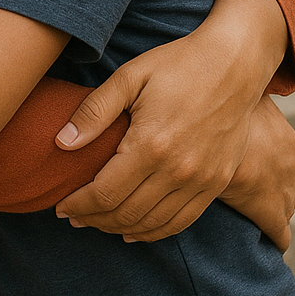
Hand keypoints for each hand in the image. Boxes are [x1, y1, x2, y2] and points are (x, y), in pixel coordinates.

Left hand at [53, 0, 288, 242]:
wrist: (234, 63)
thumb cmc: (178, 64)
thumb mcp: (130, 77)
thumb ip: (94, 111)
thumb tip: (62, 143)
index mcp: (150, 145)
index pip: (104, 194)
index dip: (78, 206)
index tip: (60, 207)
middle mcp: (177, 170)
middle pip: (125, 214)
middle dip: (93, 220)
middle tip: (73, 216)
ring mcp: (201, 181)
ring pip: (151, 224)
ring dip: (119, 229)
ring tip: (98, 222)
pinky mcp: (217, 183)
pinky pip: (181, 222)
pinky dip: (154, 232)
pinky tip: (135, 230)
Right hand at [218, 96, 294, 251]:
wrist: (219, 131)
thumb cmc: (227, 110)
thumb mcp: (243, 102)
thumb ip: (247, 107)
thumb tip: (240, 95)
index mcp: (292, 147)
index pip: (286, 167)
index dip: (268, 172)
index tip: (253, 173)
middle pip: (287, 189)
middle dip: (270, 192)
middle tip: (246, 191)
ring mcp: (286, 193)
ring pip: (284, 211)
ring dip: (270, 212)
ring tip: (249, 216)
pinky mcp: (271, 214)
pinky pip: (280, 234)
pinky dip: (275, 239)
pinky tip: (270, 243)